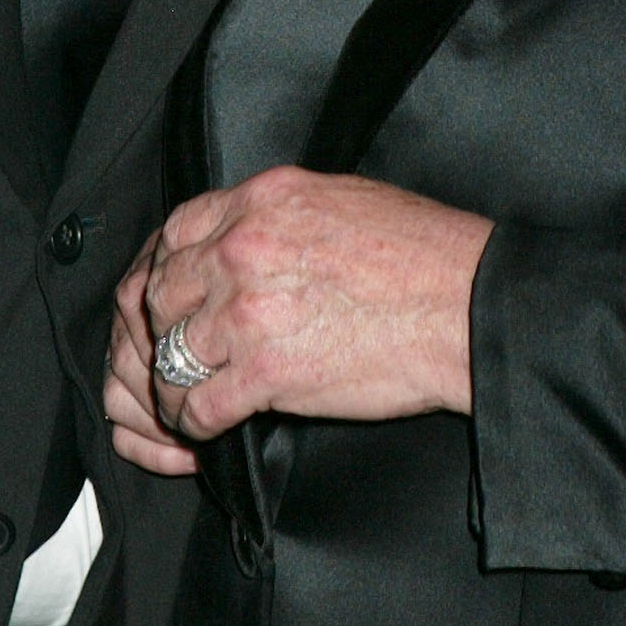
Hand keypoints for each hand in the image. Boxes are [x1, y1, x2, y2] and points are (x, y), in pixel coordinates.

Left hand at [107, 167, 493, 448]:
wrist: (464, 304)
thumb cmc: (422, 253)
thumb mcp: (340, 199)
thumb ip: (280, 215)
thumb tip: (256, 235)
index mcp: (263, 200)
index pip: (176, 231)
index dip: (166, 268)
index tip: (172, 295)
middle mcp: (244, 247)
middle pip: (162, 291)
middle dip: (164, 326)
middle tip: (178, 350)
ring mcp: (248, 310)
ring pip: (170, 353)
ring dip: (173, 382)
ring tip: (185, 397)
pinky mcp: (265, 371)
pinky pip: (197, 405)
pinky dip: (194, 423)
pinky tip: (208, 427)